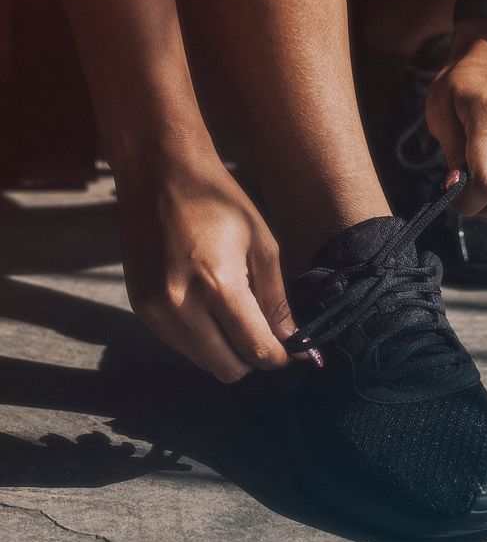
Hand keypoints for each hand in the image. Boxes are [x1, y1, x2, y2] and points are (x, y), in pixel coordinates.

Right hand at [115, 149, 293, 382]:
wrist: (158, 174)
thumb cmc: (218, 201)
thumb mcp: (261, 243)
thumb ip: (276, 298)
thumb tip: (293, 341)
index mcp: (218, 285)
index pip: (255, 349)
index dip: (278, 356)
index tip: (289, 350)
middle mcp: (181, 306)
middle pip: (226, 368)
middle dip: (251, 358)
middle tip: (262, 333)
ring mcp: (154, 310)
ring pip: (201, 361)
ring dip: (224, 350)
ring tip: (233, 313)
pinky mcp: (138, 307)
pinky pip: (178, 344)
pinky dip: (199, 337)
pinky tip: (206, 305)